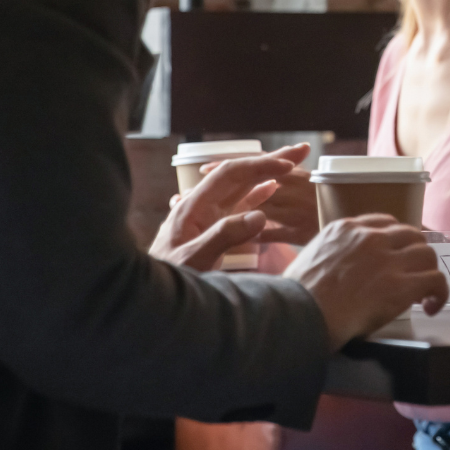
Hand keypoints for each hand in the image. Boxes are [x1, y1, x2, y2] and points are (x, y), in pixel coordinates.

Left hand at [149, 143, 315, 264]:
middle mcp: (201, 205)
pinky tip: (270, 190)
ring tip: (293, 165)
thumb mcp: (195, 259)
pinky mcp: (210, 230)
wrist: (148, 298)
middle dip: (270, 161)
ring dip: (267, 175)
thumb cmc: (168, 278)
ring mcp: (206, 217)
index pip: (230, 174)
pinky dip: (257, 194)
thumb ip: (224, 236)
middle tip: (301, 151)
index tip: (287, 166)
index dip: (260, 166)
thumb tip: (259, 216)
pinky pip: (237, 206)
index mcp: (194, 206)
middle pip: (239, 175)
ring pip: (241, 188)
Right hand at [284, 214, 449, 350]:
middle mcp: (370, 238)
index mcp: (345, 229)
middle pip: (410, 234)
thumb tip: (335, 269)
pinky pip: (436, 280)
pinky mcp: (402, 285)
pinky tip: (431, 307)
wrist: (301, 316)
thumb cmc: (296, 297)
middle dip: (415, 253)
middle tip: (412, 274)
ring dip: (428, 273)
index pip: (384, 222)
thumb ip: (329, 254)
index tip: (396, 255)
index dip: (395, 240)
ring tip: (423, 293)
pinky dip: (439, 293)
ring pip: (427, 254)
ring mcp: (389, 259)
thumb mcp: (308, 258)